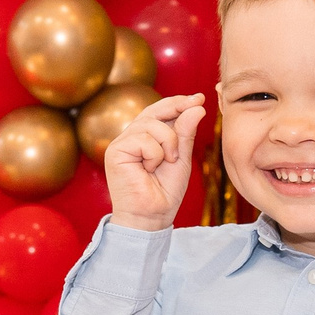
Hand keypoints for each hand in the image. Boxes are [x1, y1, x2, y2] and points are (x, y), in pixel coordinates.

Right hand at [103, 93, 206, 230]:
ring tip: (168, 161)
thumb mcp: (181, 158)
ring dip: (169, 142)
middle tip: (197, 106)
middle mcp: (131, 137)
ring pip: (152, 124)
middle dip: (177, 108)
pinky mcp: (115, 151)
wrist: (152, 216)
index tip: (199, 98)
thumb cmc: (164, 192)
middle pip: (154, 111)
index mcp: (145, 138)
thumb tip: (196, 106)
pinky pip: (143, 139)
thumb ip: (186, 133)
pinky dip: (155, 154)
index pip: (159, 111)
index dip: (178, 102)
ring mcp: (121, 143)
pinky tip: (150, 169)